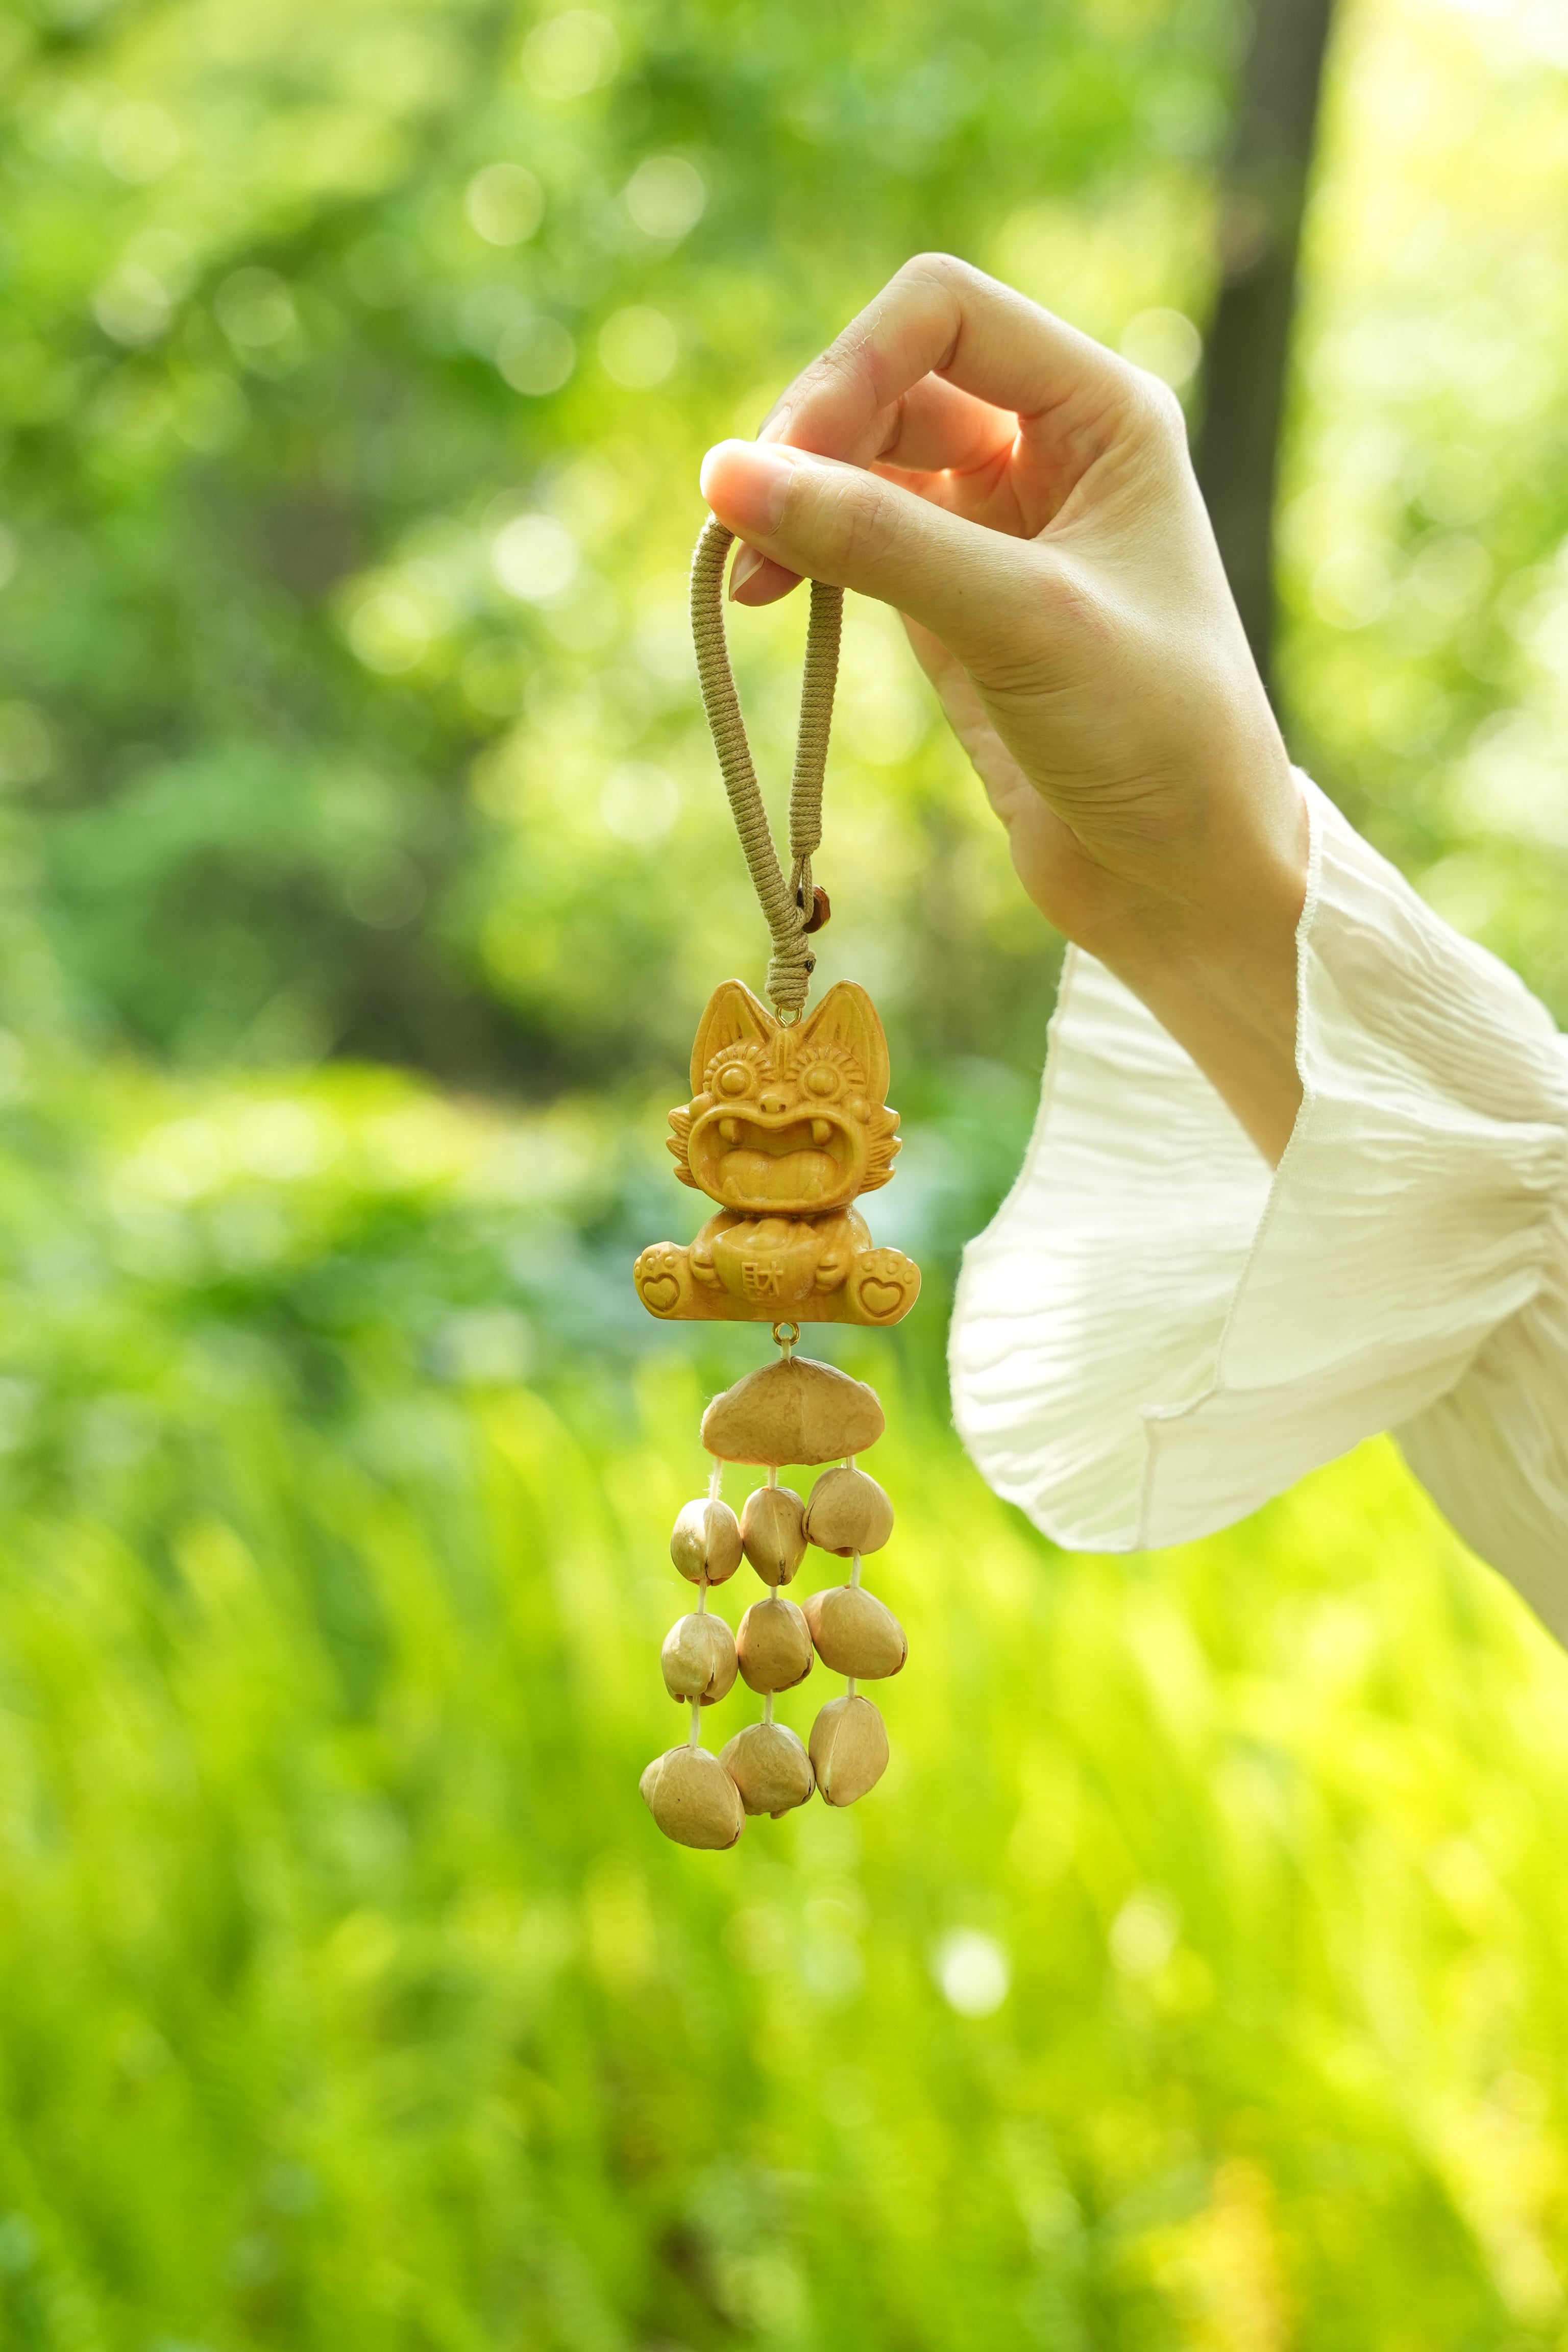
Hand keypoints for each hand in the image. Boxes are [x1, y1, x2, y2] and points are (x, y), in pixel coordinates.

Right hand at [698, 255, 1307, 1162]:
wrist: (1185, 879)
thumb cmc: (1154, 736)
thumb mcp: (1020, 620)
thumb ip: (879, 539)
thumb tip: (728, 475)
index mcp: (1103, 413)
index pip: (944, 312)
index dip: (854, 363)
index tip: (790, 460)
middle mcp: (1051, 450)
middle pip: (890, 378)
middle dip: (811, 438)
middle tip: (747, 528)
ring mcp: (998, 527)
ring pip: (864, 459)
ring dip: (797, 500)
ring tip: (747, 581)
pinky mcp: (955, 603)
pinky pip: (860, 540)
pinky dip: (807, 556)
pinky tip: (769, 596)